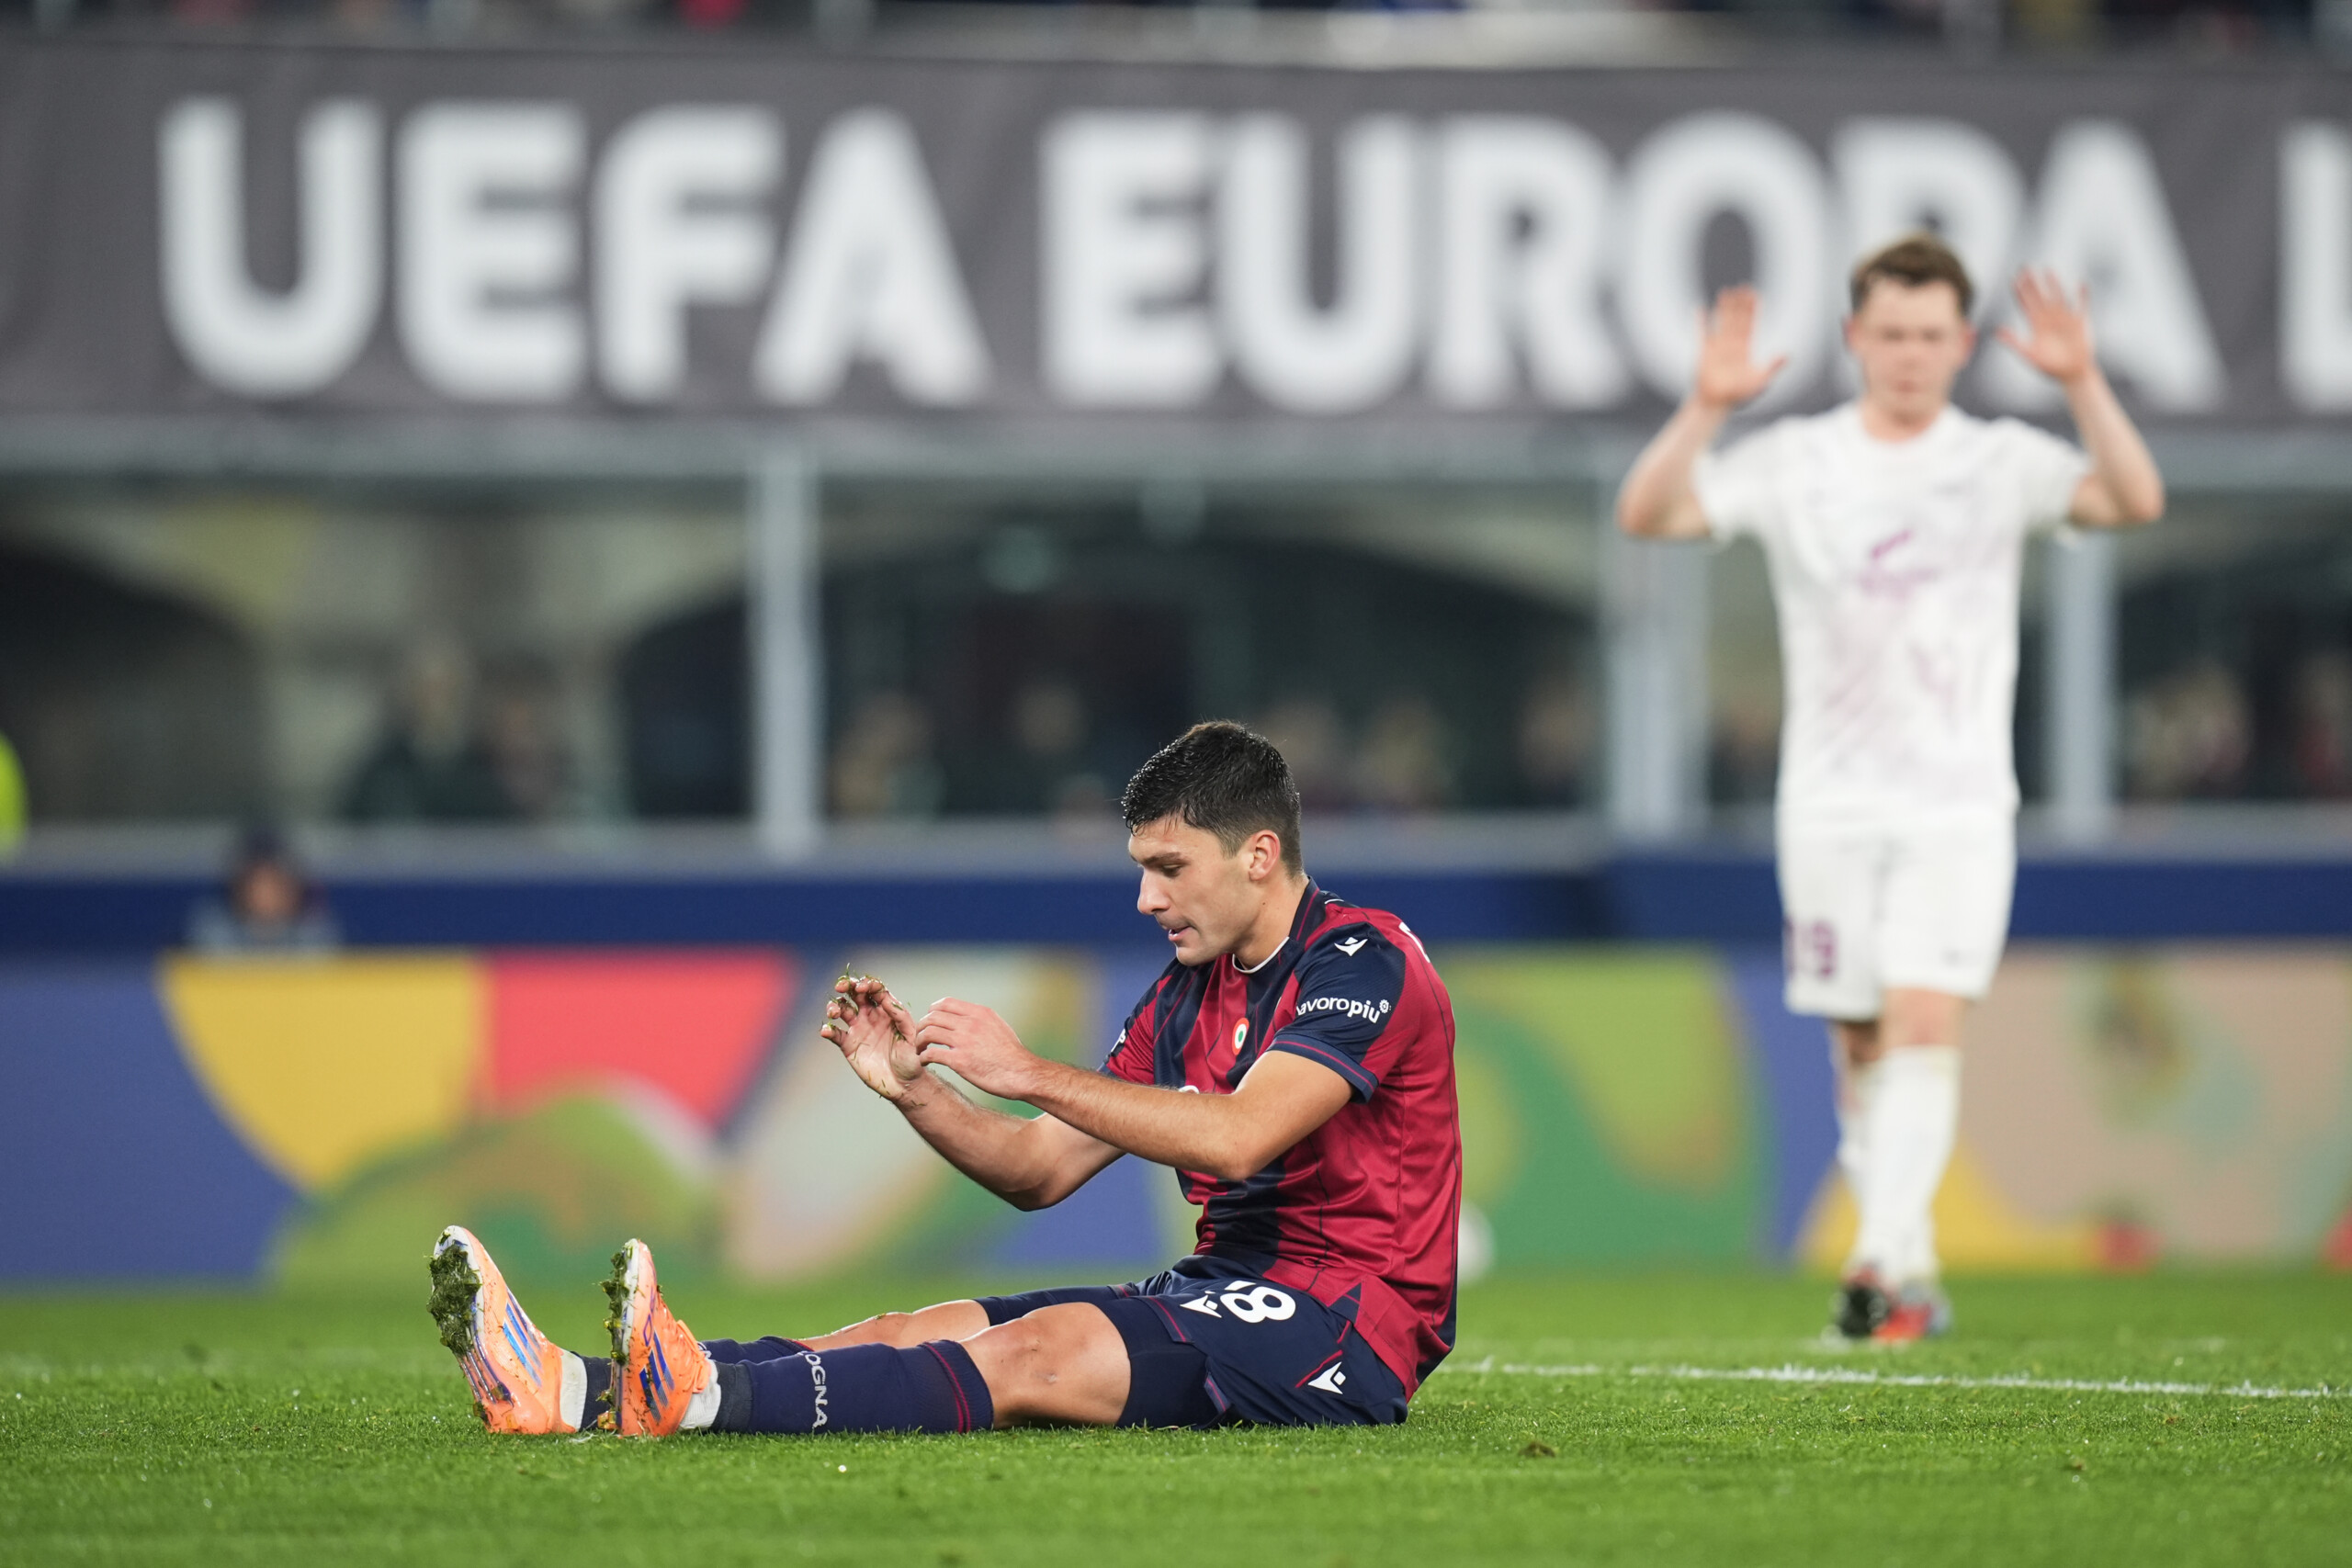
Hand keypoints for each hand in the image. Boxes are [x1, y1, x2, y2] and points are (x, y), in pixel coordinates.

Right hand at [820, 973, 923, 1101]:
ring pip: (842, 1010)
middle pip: (854, 994)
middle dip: (847, 986)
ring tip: (834, 1013)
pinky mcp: (849, 1045)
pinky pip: (835, 1034)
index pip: (875, 990)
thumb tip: (886, 999)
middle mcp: (871, 1015)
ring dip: (835, 1006)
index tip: (862, 987)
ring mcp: (858, 1029)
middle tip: (841, 987)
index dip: (867, 984)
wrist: (904, 1083)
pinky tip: (826, 1031)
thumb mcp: (911, 1035)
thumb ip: (900, 1016)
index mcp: (887, 1009)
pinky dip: (828, 1030)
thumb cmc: (912, 1058)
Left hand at [912, 999, 1044, 1103]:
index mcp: (979, 1013)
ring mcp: (964, 1041)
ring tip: (920, 1049)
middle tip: (921, 1037)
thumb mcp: (998, 1026)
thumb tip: (966, 1018)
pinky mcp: (959, 1061)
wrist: (1022, 1074)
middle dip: (922, 1026)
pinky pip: (931, 1053)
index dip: (932, 1011)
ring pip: (928, 1033)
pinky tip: (925, 1062)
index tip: (930, 1021)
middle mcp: (970, 1023)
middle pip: (932, 1017)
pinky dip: (923, 1057)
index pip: (946, 1003)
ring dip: (919, 1041)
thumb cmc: (1012, 1054)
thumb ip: (980, 1020)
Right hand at [1692, 285, 1786, 410]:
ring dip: (1724, 308)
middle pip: (1737, 319)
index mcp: (1745, 350)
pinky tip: (1700, 309)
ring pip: (1722, 322)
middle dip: (1740, 304)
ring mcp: (1717, 347)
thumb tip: (1787, 354)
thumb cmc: (1738, 396)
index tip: (1755, 295)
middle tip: (1743, 287)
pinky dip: (1701, 322)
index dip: (1753, 310)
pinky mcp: (1704, 352)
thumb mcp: (1760, 381)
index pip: (1750, 324)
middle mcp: (1732, 345)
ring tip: (1726, 292)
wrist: (1716, 404)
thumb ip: (1772, 367)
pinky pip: (1702, 333)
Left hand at [1997, 269, 2095, 386]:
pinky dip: (2082, 296)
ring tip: (2047, 271)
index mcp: (2036, 325)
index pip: (2025, 304)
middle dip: (2032, 282)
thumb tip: (1996, 331)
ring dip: (2053, 285)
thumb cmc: (2049, 367)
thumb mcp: (2028, 354)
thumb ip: (2013, 341)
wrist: (2071, 374)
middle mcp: (2049, 318)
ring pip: (2058, 296)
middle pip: (2039, 296)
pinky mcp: (2079, 322)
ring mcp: (2064, 318)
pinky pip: (2081, 305)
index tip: (2013, 279)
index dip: (2019, 292)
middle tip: (2024, 267)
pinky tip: (2081, 284)